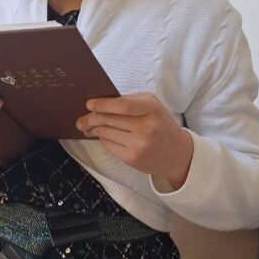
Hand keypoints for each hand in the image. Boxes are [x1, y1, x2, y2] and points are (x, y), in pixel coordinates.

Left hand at [76, 92, 192, 189]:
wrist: (176, 153)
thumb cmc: (160, 124)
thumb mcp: (153, 105)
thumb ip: (130, 100)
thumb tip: (100, 103)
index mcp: (152, 108)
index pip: (122, 105)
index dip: (102, 104)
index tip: (89, 104)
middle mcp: (146, 127)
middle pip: (108, 119)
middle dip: (90, 118)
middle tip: (81, 118)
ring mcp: (138, 144)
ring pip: (105, 132)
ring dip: (93, 129)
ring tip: (87, 126)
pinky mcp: (131, 158)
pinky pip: (108, 144)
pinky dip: (102, 138)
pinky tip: (101, 135)